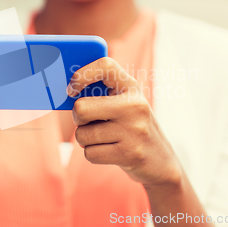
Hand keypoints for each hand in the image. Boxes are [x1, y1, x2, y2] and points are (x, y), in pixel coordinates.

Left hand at [67, 57, 181, 186]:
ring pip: (82, 135)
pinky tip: (109, 151)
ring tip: (104, 138)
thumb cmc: (131, 127)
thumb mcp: (124, 103)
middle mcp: (135, 105)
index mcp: (131, 87)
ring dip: (86, 140)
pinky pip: (89, 153)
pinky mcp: (130, 154)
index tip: (72, 90)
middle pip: (81, 108)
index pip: (105, 65)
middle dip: (77, 119)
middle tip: (88, 122)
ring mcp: (134, 130)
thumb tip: (66, 92)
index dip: (82, 75)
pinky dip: (93, 154)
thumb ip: (100, 94)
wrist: (161, 161)